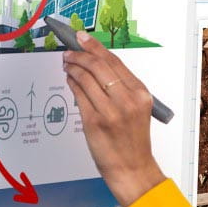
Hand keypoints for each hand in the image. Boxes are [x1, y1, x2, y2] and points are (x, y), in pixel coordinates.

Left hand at [63, 32, 164, 206]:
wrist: (132, 168)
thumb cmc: (133, 141)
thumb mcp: (136, 109)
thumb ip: (120, 88)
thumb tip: (96, 65)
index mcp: (140, 93)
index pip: (114, 61)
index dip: (95, 47)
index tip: (83, 38)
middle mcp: (126, 100)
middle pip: (98, 66)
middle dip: (80, 54)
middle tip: (69, 51)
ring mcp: (110, 111)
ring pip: (85, 78)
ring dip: (72, 68)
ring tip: (67, 65)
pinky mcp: (94, 122)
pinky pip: (78, 95)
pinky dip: (72, 83)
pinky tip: (69, 80)